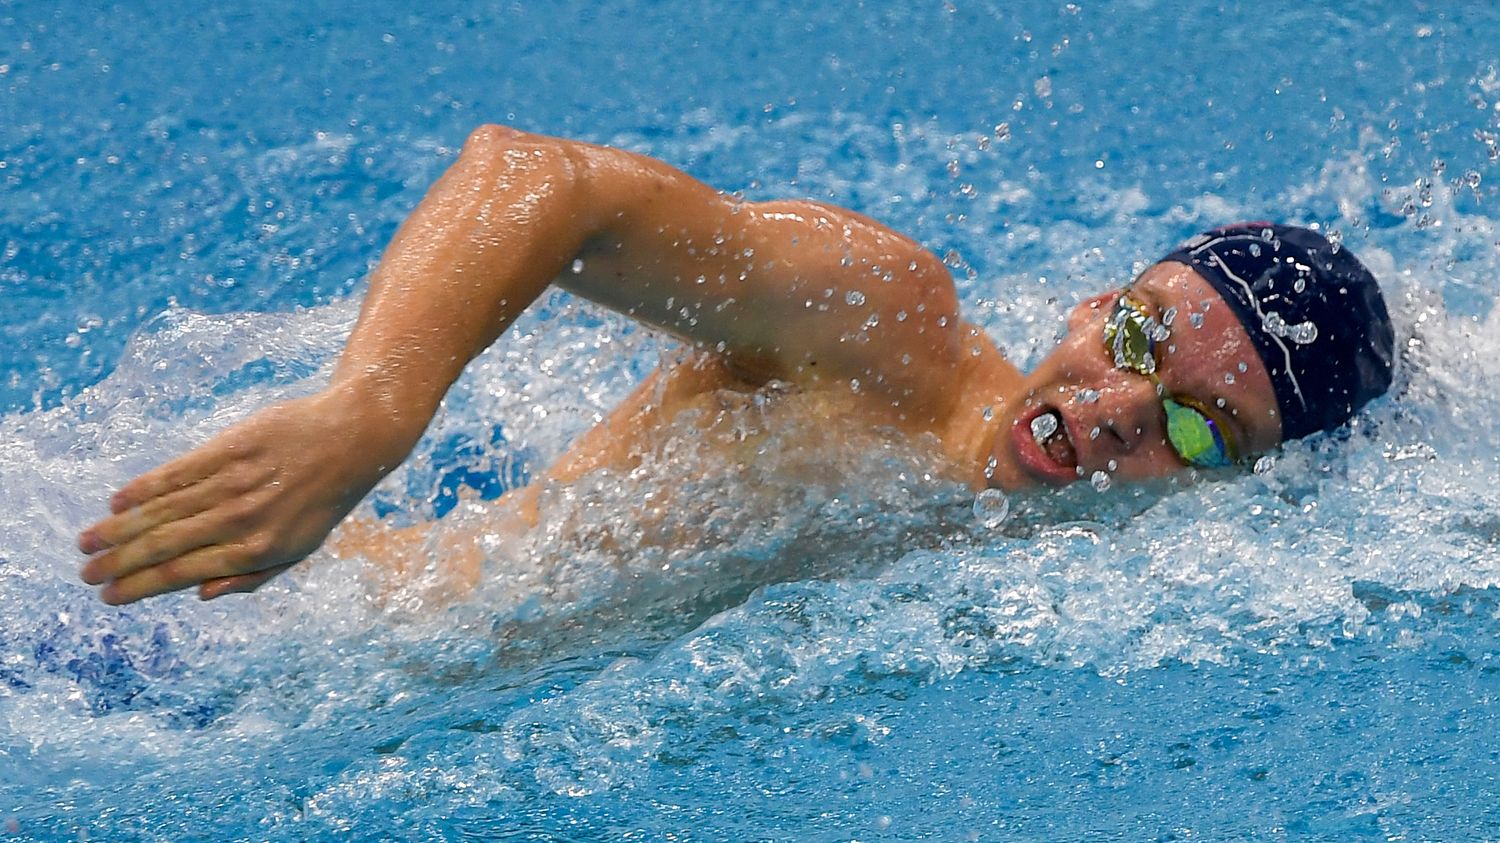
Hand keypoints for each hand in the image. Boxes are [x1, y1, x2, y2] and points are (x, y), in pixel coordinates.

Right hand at [79, 388, 401, 602]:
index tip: (108, 596)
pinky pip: (177, 472)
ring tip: (87, 542)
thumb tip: (200, 594)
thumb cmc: (320, 501)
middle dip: (118, 562)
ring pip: (163, 510)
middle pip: (164, 544)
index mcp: (258, 550)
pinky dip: (143, 488)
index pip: (183, 573)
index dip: (140, 587)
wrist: (351, 439)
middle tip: (85, 573)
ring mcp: (235, 481)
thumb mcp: (298, 549)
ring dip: (119, 529)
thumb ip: (251, 577)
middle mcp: (242, 518)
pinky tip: (117, 502)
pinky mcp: (230, 447)